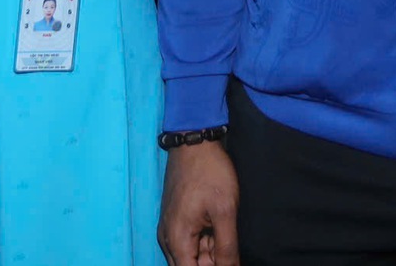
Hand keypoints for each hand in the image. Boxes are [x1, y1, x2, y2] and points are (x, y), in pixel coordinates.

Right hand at [159, 142, 238, 265]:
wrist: (194, 142)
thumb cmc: (210, 172)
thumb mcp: (225, 211)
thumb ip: (226, 247)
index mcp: (177, 239)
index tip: (228, 259)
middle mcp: (168, 239)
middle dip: (211, 261)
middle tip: (227, 238)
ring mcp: (170, 229)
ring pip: (191, 255)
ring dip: (209, 251)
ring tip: (222, 226)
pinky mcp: (175, 220)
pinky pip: (189, 241)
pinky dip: (205, 239)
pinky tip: (217, 225)